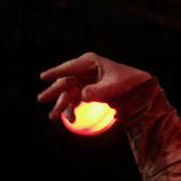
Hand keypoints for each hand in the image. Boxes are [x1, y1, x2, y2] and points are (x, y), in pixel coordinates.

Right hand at [37, 52, 151, 121]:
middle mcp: (84, 70)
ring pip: (68, 93)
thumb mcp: (115, 86)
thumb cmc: (128, 82)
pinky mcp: (86, 91)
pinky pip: (75, 100)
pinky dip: (72, 109)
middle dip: (54, 92)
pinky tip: (70, 119)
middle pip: (66, 81)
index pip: (70, 67)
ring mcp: (84, 81)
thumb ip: (99, 90)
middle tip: (41, 99)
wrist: (139, 89)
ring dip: (61, 105)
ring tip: (52, 117)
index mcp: (90, 62)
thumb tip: (82, 95)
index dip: (56, 72)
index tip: (43, 76)